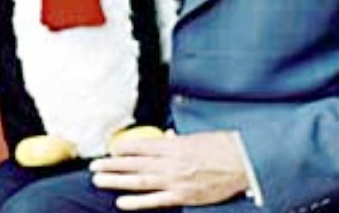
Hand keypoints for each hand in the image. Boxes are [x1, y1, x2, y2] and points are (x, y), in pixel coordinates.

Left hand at [90, 131, 248, 209]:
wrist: (245, 162)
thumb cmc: (224, 146)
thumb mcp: (199, 137)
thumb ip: (179, 139)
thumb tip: (166, 137)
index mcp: (175, 144)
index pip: (142, 145)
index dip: (124, 147)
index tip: (111, 148)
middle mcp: (171, 161)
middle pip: (135, 163)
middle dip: (112, 164)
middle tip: (94, 165)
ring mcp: (176, 180)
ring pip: (139, 181)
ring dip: (117, 180)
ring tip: (99, 180)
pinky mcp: (183, 196)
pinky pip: (155, 200)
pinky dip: (137, 202)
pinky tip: (121, 202)